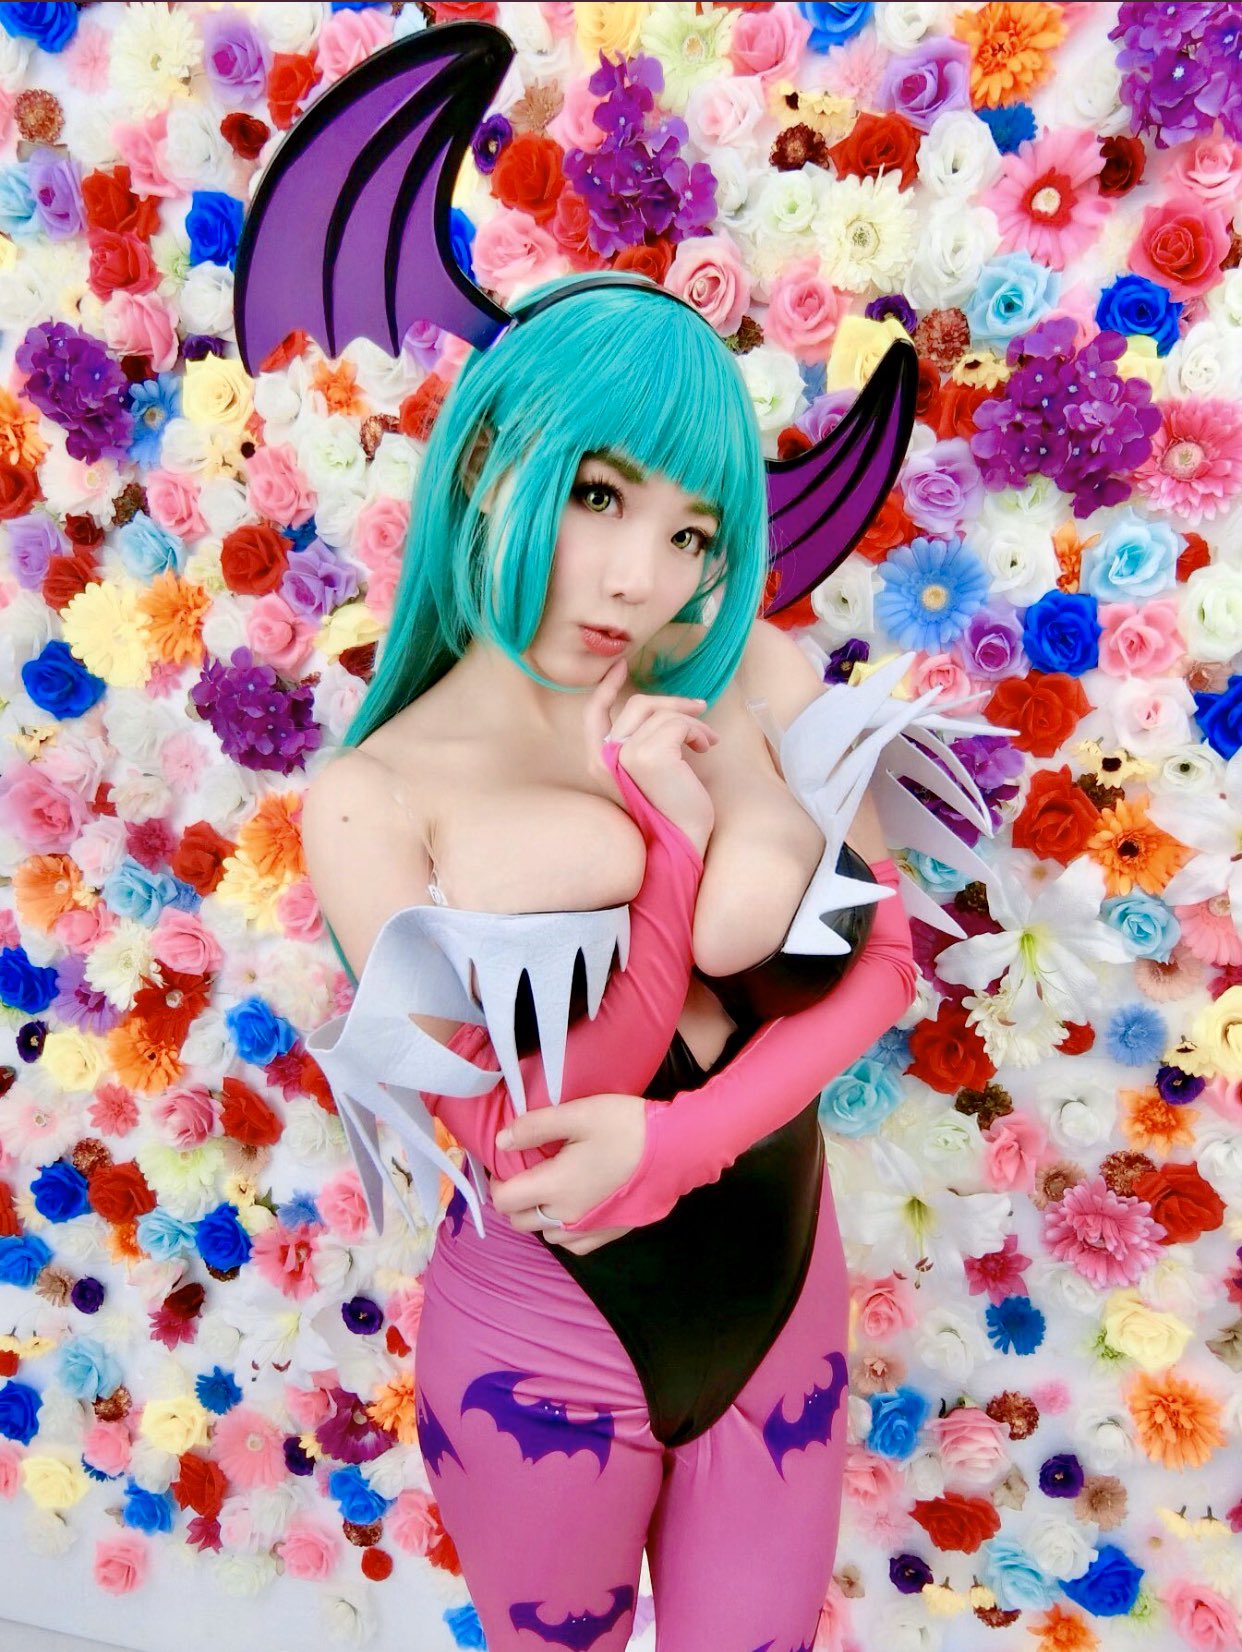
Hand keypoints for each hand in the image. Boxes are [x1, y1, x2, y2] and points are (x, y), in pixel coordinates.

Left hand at [488, 1093, 646, 1235]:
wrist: (678, 1149)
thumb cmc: (627, 1127)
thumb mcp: (578, 1114)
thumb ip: (535, 1127)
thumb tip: (500, 1142)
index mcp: (555, 1186)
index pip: (504, 1200)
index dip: (496, 1183)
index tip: (505, 1165)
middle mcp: (568, 1216)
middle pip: (520, 1221)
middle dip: (513, 1200)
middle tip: (525, 1173)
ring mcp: (591, 1229)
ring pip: (546, 1235)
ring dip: (539, 1215)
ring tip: (549, 1189)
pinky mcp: (611, 1233)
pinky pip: (574, 1245)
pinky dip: (564, 1231)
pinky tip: (574, 1209)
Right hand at [584, 657, 718, 856]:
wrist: (682, 841)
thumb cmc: (672, 809)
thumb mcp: (647, 770)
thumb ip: (640, 742)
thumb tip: (663, 709)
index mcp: (599, 762)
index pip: (593, 713)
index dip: (607, 687)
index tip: (621, 667)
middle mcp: (606, 757)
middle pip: (638, 705)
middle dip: (672, 702)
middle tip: (699, 708)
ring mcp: (625, 755)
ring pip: (663, 714)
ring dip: (692, 723)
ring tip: (706, 742)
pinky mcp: (649, 755)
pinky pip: (678, 724)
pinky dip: (697, 732)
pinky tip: (704, 749)